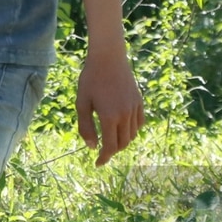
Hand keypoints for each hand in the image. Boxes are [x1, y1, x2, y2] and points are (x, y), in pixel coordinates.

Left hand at [76, 50, 144, 166]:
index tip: (98, 163)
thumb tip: (92, 146)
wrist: (108, 58)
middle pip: (122, 144)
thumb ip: (86, 127)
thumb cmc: (90, 79)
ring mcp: (134, 108)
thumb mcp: (82, 103)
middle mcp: (125, 115)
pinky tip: (122, 128)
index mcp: (109, 117)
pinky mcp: (139, 102)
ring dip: (122, 141)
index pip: (110, 147)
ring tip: (111, 139)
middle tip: (102, 151)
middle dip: (112, 151)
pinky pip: (139, 123)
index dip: (104, 158)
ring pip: (132, 135)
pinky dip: (132, 130)